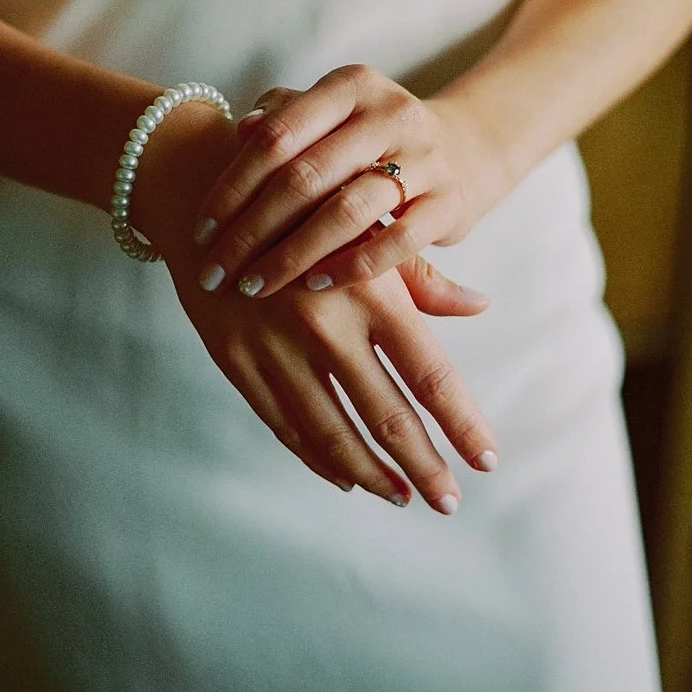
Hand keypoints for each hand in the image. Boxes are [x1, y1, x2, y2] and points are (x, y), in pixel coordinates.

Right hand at [134, 100, 498, 512]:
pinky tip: (344, 473)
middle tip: (449, 501)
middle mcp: (326, 328)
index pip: (430, 375)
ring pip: (332, 433)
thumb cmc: (302, 203)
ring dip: (372, 472)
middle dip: (423, 466)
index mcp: (370, 293)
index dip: (462, 423)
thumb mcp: (365, 225)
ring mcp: (275, 349)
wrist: (204, 190)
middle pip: (387, 416)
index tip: (487, 460)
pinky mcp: (235, 361)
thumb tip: (480, 306)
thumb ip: (422, 276)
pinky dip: (317, 456)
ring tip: (401, 495)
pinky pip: (283, 424)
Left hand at [192, 66, 506, 298]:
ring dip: (294, 255)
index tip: (202, 230)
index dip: (233, 185)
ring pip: (347, 211)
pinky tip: (314, 285)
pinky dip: (350, 267)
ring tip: (256, 285)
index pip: (277, 135)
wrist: (465, 150)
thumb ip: (285, 118)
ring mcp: (424, 158)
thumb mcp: (330, 116)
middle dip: (252, 231)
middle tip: (217, 271)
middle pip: (305, 176)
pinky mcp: (448, 202)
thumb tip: (240, 128)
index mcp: (350, 86)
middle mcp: (389, 114)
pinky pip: (395, 241)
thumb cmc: (371, 138)